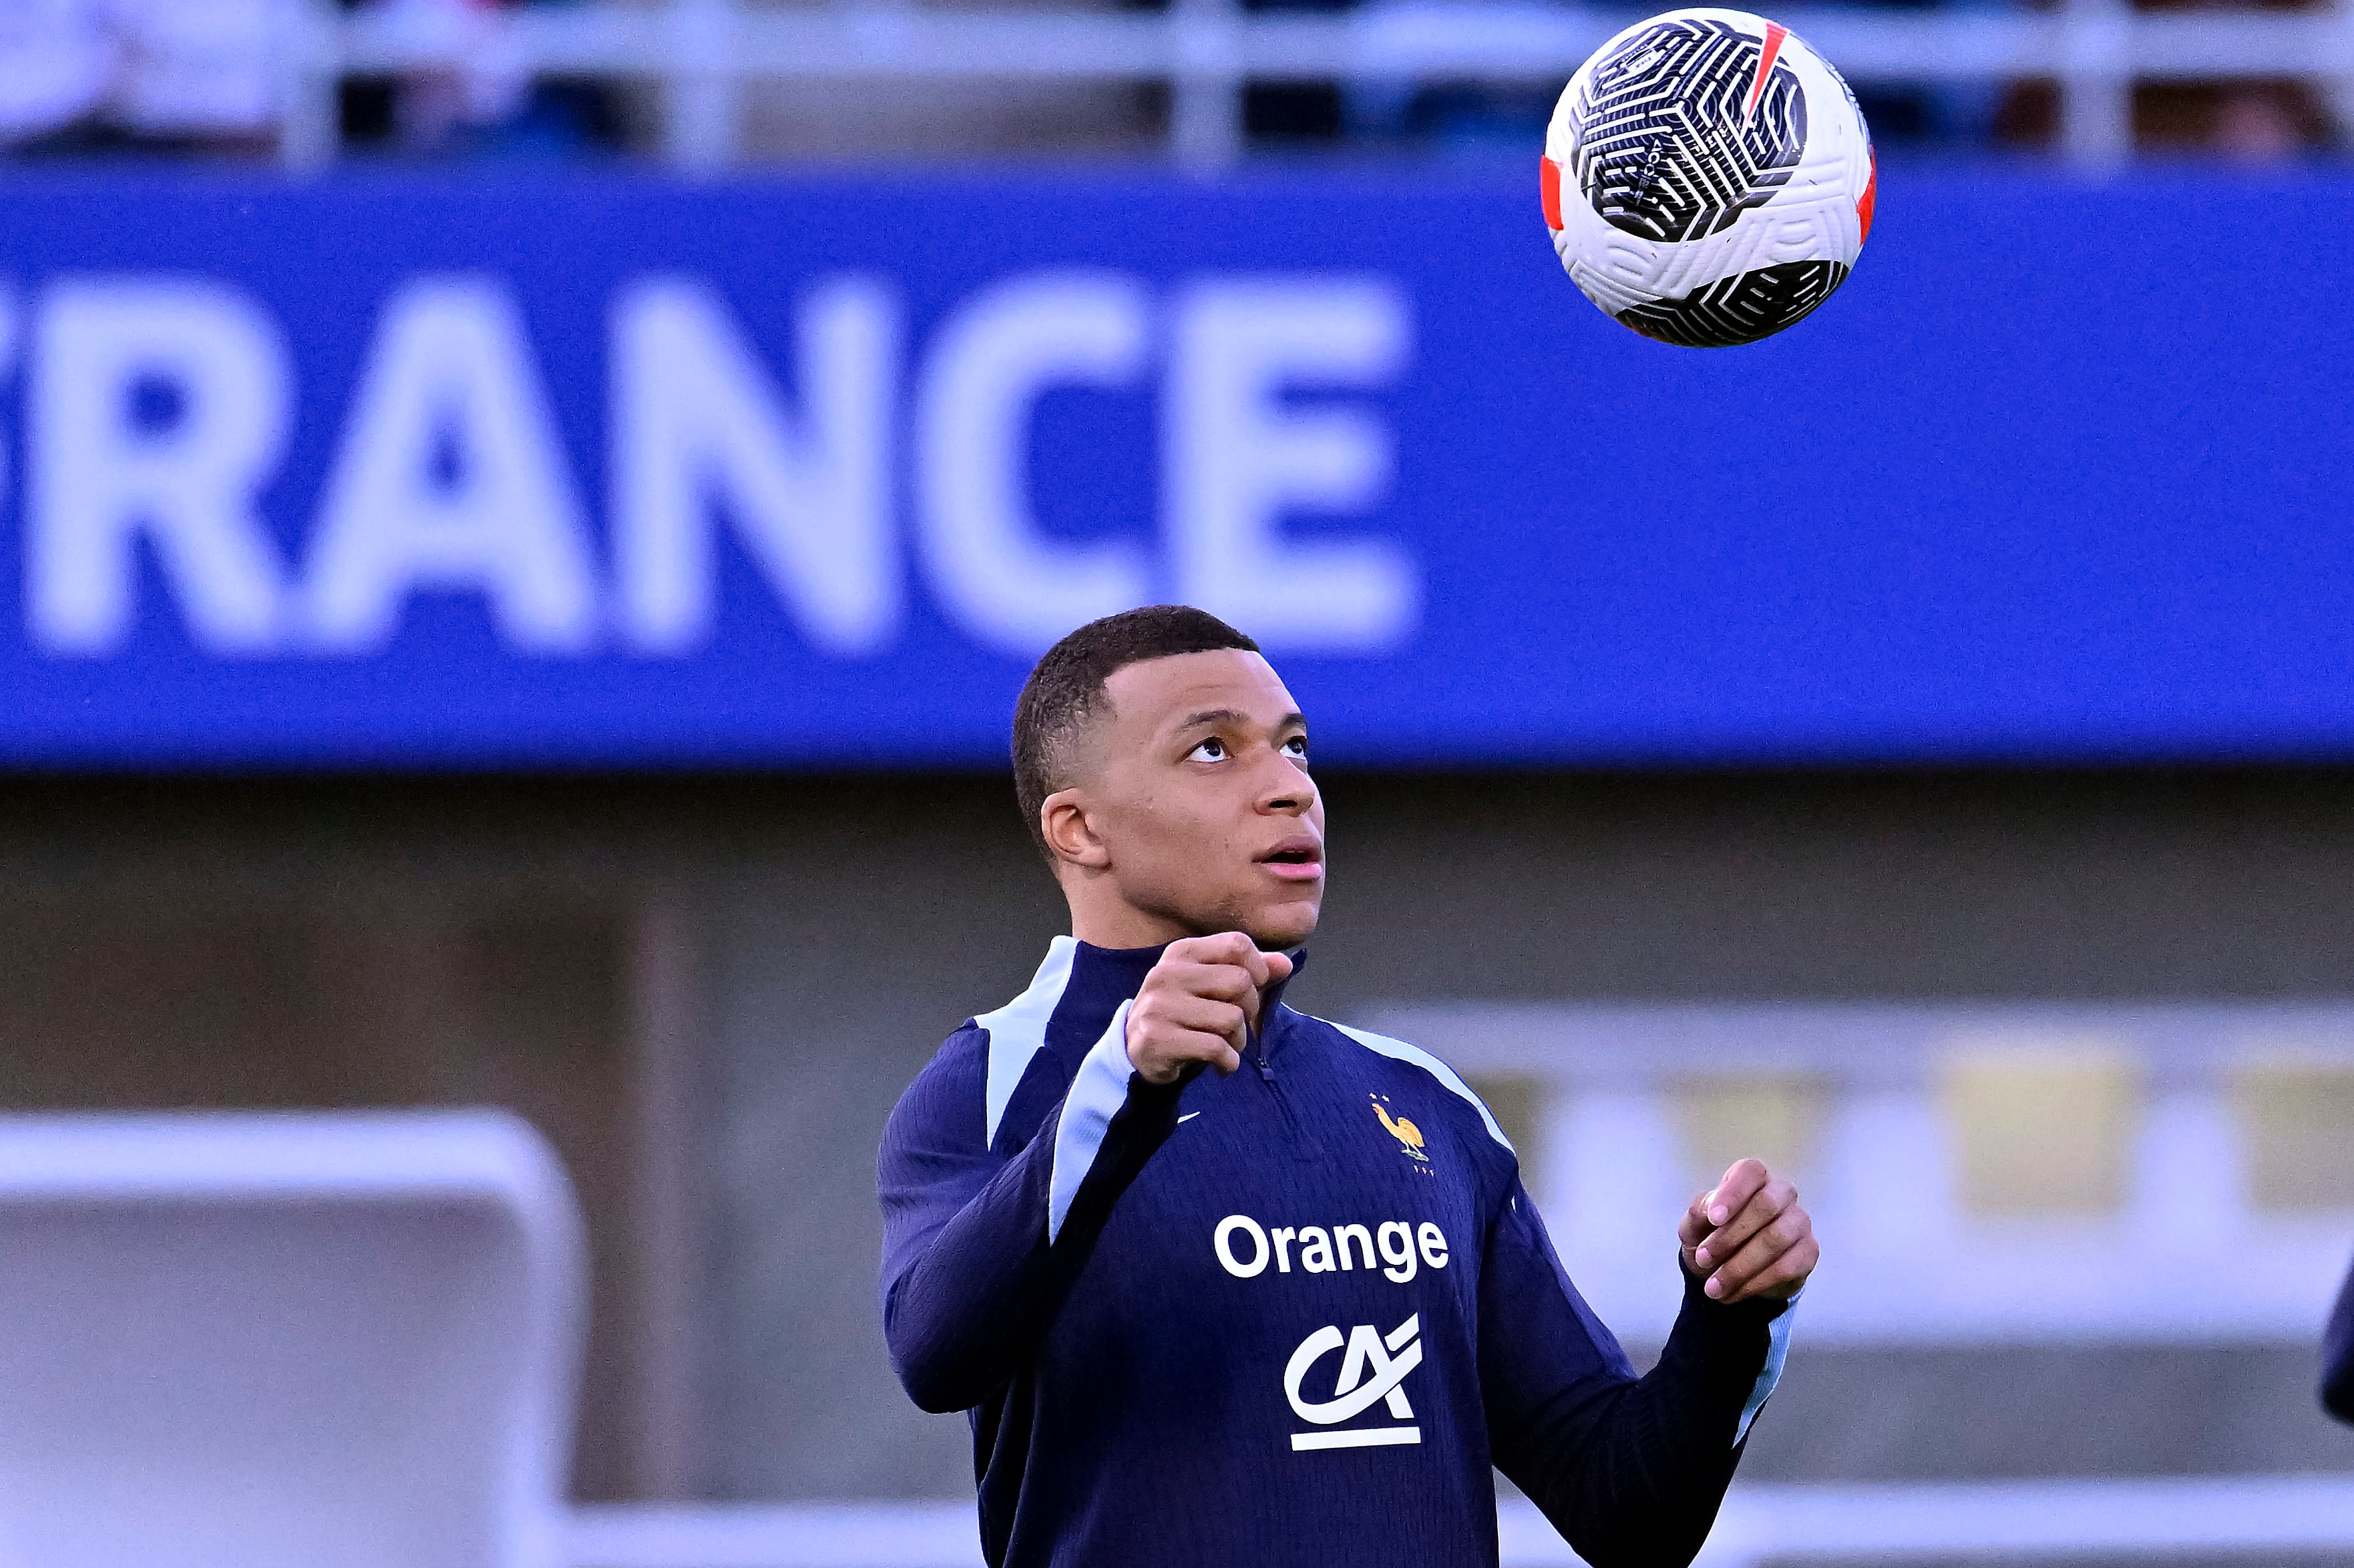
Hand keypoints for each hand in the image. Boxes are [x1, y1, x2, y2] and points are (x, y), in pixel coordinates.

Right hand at [1124, 934, 1293, 1085]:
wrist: (1138, 1050)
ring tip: (1225, 1045)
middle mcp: (1166, 974)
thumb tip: (1285, 965)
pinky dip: (1228, 1062)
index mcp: (1182, 953)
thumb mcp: (1212, 985)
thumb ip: (1250, 972)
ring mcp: (1159, 1007)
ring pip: (1231, 1019)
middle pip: (1240, 982)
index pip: (1237, 944)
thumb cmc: (1186, 1012)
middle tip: (1236, 1025)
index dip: (1258, 968)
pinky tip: (1220, 1065)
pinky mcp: (1157, 1040)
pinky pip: (1216, 1048)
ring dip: (1238, 1040)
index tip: (1253, 989)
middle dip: (1249, 1010)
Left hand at [1679, 1158, 1816, 1304]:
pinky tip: (1734, 1293)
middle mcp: (1781, 1194)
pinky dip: (1756, 1283)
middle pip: (1766, 1205)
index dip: (1733, 1193)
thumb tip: (1711, 1208)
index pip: (1750, 1172)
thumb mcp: (1694, 1225)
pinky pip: (1787, 1267)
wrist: (1728, 1274)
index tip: (1713, 1218)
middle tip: (1702, 1259)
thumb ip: (1699, 1211)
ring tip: (1713, 1287)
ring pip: (1776, 1239)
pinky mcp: (1808, 1251)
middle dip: (1730, 1236)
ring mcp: (1799, 1222)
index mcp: (1752, 1178)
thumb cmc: (1711, 1238)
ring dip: (1740, 1266)